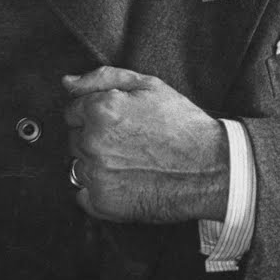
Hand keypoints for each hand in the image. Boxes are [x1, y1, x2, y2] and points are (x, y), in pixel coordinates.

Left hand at [63, 66, 228, 223]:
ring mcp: (96, 174)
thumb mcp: (148, 85)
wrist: (211, 167)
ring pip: (77, 164)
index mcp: (101, 109)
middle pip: (74, 137)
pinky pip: (81, 194)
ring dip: (95, 163)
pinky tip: (122, 181)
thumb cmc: (182, 125)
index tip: (117, 123)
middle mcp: (93, 141)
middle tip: (127, 141)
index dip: (95, 114)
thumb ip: (102, 78)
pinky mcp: (103, 202)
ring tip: (128, 162)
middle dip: (94, 137)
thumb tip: (68, 82)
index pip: (72, 111)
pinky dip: (97, 189)